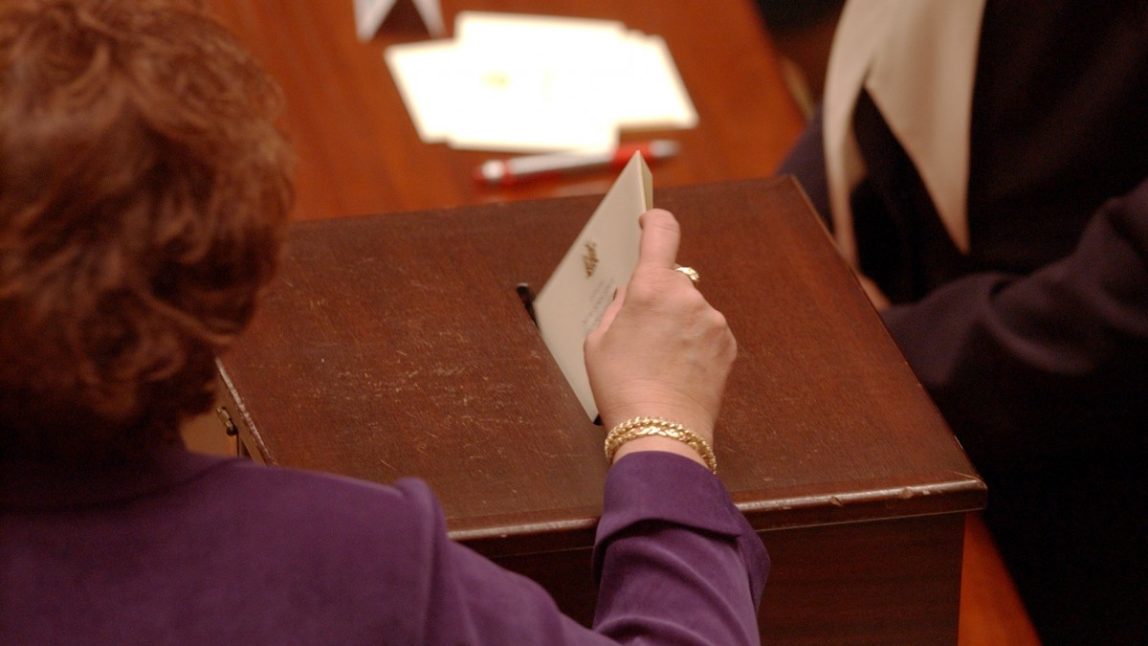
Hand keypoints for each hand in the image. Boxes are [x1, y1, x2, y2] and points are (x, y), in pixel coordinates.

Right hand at [584, 209, 735, 465]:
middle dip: (656, 297)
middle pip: (671, 280)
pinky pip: (706, 331)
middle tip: (638, 334)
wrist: (663, 433)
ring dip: (676, 324)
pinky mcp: (728, 344)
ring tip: (657, 362)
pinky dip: (692, 344)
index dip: (653, 221)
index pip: (662, 231)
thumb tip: (633, 294)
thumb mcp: (598, 341)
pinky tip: (677, 371)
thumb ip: (618, 307)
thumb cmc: (622, 388)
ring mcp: (713, 320)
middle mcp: (688, 296)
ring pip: (689, 309)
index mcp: (651, 287)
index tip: (647, 222)